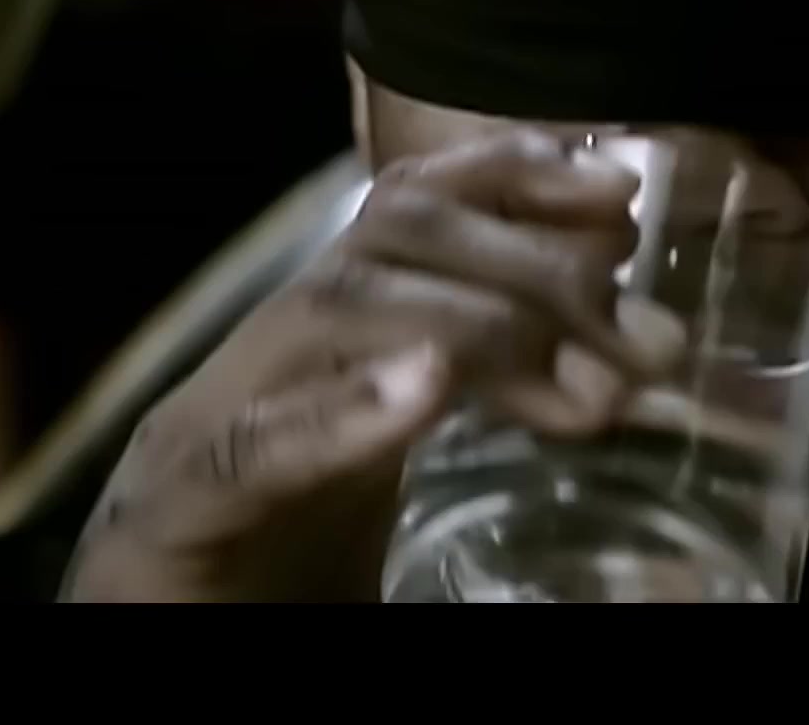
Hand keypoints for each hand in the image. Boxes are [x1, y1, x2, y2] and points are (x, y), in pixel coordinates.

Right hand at [59, 130, 686, 601]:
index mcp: (321, 333)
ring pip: (330, 312)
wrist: (162, 632)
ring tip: (581, 390)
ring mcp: (208, 420)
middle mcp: (263, 351)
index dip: (516, 175)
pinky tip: (422, 386)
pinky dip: (342, 413)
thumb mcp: (411, 454)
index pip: (413, 204)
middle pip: (390, 240)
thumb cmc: (292, 556)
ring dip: (478, 330)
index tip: (623, 190)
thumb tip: (640, 348)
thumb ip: (501, 389)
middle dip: (533, 264)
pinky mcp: (172, 512)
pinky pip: (248, 449)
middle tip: (646, 340)